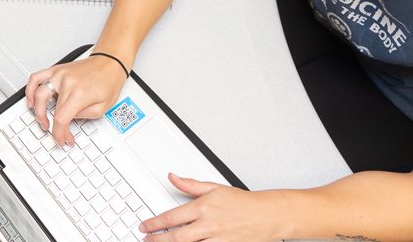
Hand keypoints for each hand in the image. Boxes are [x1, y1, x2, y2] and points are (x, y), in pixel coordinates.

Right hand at [25, 55, 128, 144]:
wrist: (110, 62)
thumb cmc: (109, 80)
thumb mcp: (103, 107)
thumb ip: (83, 116)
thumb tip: (69, 119)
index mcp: (79, 93)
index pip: (61, 118)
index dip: (60, 133)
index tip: (63, 138)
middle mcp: (67, 82)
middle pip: (52, 110)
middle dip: (54, 128)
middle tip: (57, 133)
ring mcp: (60, 74)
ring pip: (38, 94)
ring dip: (37, 111)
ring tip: (42, 120)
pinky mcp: (57, 70)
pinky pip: (36, 77)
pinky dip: (30, 89)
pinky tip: (30, 99)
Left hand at [139, 175, 280, 241]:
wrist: (268, 215)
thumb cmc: (242, 202)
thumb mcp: (214, 188)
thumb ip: (190, 185)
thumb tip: (172, 177)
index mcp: (203, 208)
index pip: (171, 218)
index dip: (154, 224)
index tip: (144, 227)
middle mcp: (209, 225)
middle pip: (176, 237)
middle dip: (157, 241)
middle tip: (146, 240)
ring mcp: (218, 240)